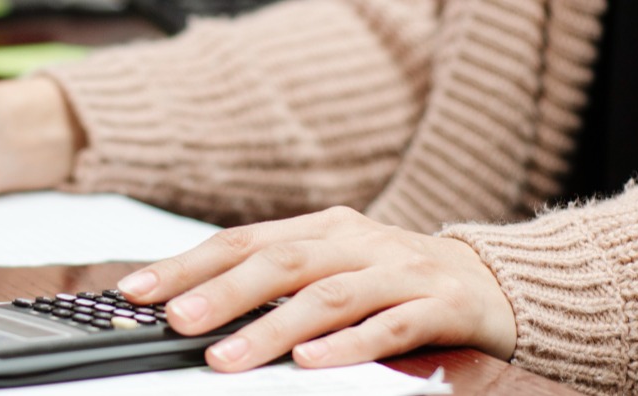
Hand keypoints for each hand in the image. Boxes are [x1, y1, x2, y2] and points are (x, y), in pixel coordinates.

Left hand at [116, 207, 515, 371]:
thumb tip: (193, 308)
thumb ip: (279, 284)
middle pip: (280, 261)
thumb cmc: (400, 281)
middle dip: (220, 292)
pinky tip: (312, 363)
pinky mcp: (441, 305)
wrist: (502, 282)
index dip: (187, 264)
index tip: (135, 290)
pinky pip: (390, 326)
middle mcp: (358, 242)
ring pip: (328, 296)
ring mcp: (401, 270)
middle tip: (172, 320)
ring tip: (225, 358)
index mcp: (325, 228)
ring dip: (271, 329)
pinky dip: (348, 345)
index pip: (243, 241)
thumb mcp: (338, 271)